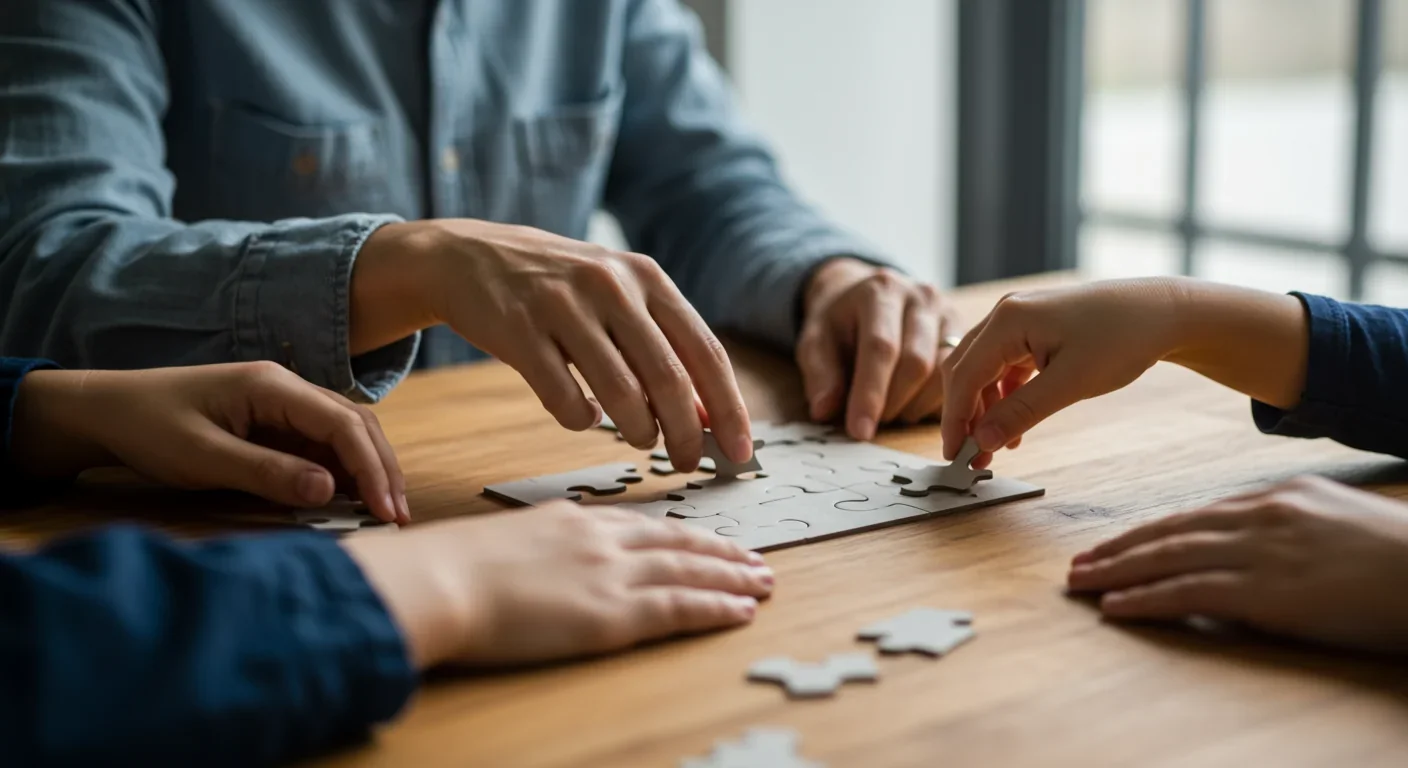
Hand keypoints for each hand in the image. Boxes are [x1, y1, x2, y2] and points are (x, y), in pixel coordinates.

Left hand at [13, 362, 407, 523]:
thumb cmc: (148, 428)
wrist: (107, 409)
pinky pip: (321, 443)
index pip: (342, 424)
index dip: (371, 468)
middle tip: (397, 516)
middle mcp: (287, 388)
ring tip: (384, 510)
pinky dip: (343, 470)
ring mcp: (282, 403)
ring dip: (369, 469)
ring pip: (345, 432)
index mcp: (273, 386)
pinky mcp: (274, 421)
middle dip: (383, 469)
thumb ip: (267, 473)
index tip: (385, 510)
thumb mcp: (203, 458)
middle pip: (356, 423)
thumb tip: (329, 491)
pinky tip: (349, 498)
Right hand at [343, 501, 773, 668]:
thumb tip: (543, 557)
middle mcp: (602, 539)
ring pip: (689, 571)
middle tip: (755, 558)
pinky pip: (680, 607)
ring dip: (732, 577)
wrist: (443, 580)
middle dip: (721, 552)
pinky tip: (742, 610)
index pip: (643, 526)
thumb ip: (537, 545)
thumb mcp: (504, 540)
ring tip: (763, 582)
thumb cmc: (453, 568)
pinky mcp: (613, 613)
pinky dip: (716, 606)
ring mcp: (612, 574)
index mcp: (574, 520)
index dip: (682, 535)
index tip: (707, 540)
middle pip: (678, 543)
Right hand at [352, 220, 752, 470]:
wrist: (469, 256)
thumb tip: (708, 416)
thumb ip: (662, 346)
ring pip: (620, 394)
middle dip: (685, 434)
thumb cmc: (559, 287)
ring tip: (639, 439)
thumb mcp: (618, 297)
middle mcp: (612, 286)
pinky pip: (565, 399)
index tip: (743, 453)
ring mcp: (564, 305)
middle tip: (687, 462)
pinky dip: (581, 421)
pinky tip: (582, 414)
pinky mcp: (520, 330)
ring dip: (637, 431)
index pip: (706, 352)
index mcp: (647, 277)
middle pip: (668, 380)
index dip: (729, 409)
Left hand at [798, 258, 958, 440]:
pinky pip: (958, 378)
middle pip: (916, 362)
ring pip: (943, 373)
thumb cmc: (840, 323)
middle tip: (874, 421)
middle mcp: (920, 297)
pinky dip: (936, 402)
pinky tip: (914, 404)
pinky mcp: (964, 333)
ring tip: (893, 411)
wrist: (864, 295)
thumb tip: (825, 410)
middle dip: (893, 403)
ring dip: (916, 405)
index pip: (880, 347)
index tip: (860, 431)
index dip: (870, 394)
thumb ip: (820, 374)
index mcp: (879, 292)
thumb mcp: (815, 341)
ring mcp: (946, 313)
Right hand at [939, 279, 1187, 465]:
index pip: (964, 375)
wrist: (1164, 311)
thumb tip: (982, 441)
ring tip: (995, 447)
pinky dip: (1005, 395)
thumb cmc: (1123, 338)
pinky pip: (1006, 365)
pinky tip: (1016, 424)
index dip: (955, 419)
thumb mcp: (1071, 383)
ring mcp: (1020, 318)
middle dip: (965, 415)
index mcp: (1008, 320)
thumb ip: (1021, 412)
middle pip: (965, 370)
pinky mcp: (1035, 327)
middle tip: (969, 457)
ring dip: (984, 408)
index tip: (955, 455)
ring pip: (984, 369)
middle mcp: (1006, 313)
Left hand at [1068, 476, 1407, 653]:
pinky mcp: (1266, 592)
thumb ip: (1289, 527)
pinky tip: (1115, 607)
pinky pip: (1188, 593)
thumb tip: (1253, 546)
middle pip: (1170, 531)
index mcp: (1277, 498)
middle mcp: (1261, 518)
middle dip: (1118, 549)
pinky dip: (1145, 599)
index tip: (1115, 544)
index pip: (1194, 515)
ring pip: (1168, 558)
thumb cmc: (1399, 555)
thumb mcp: (1336, 520)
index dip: (1148, 532)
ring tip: (1081, 584)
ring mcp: (1261, 553)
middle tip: (1078, 564)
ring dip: (1116, 573)